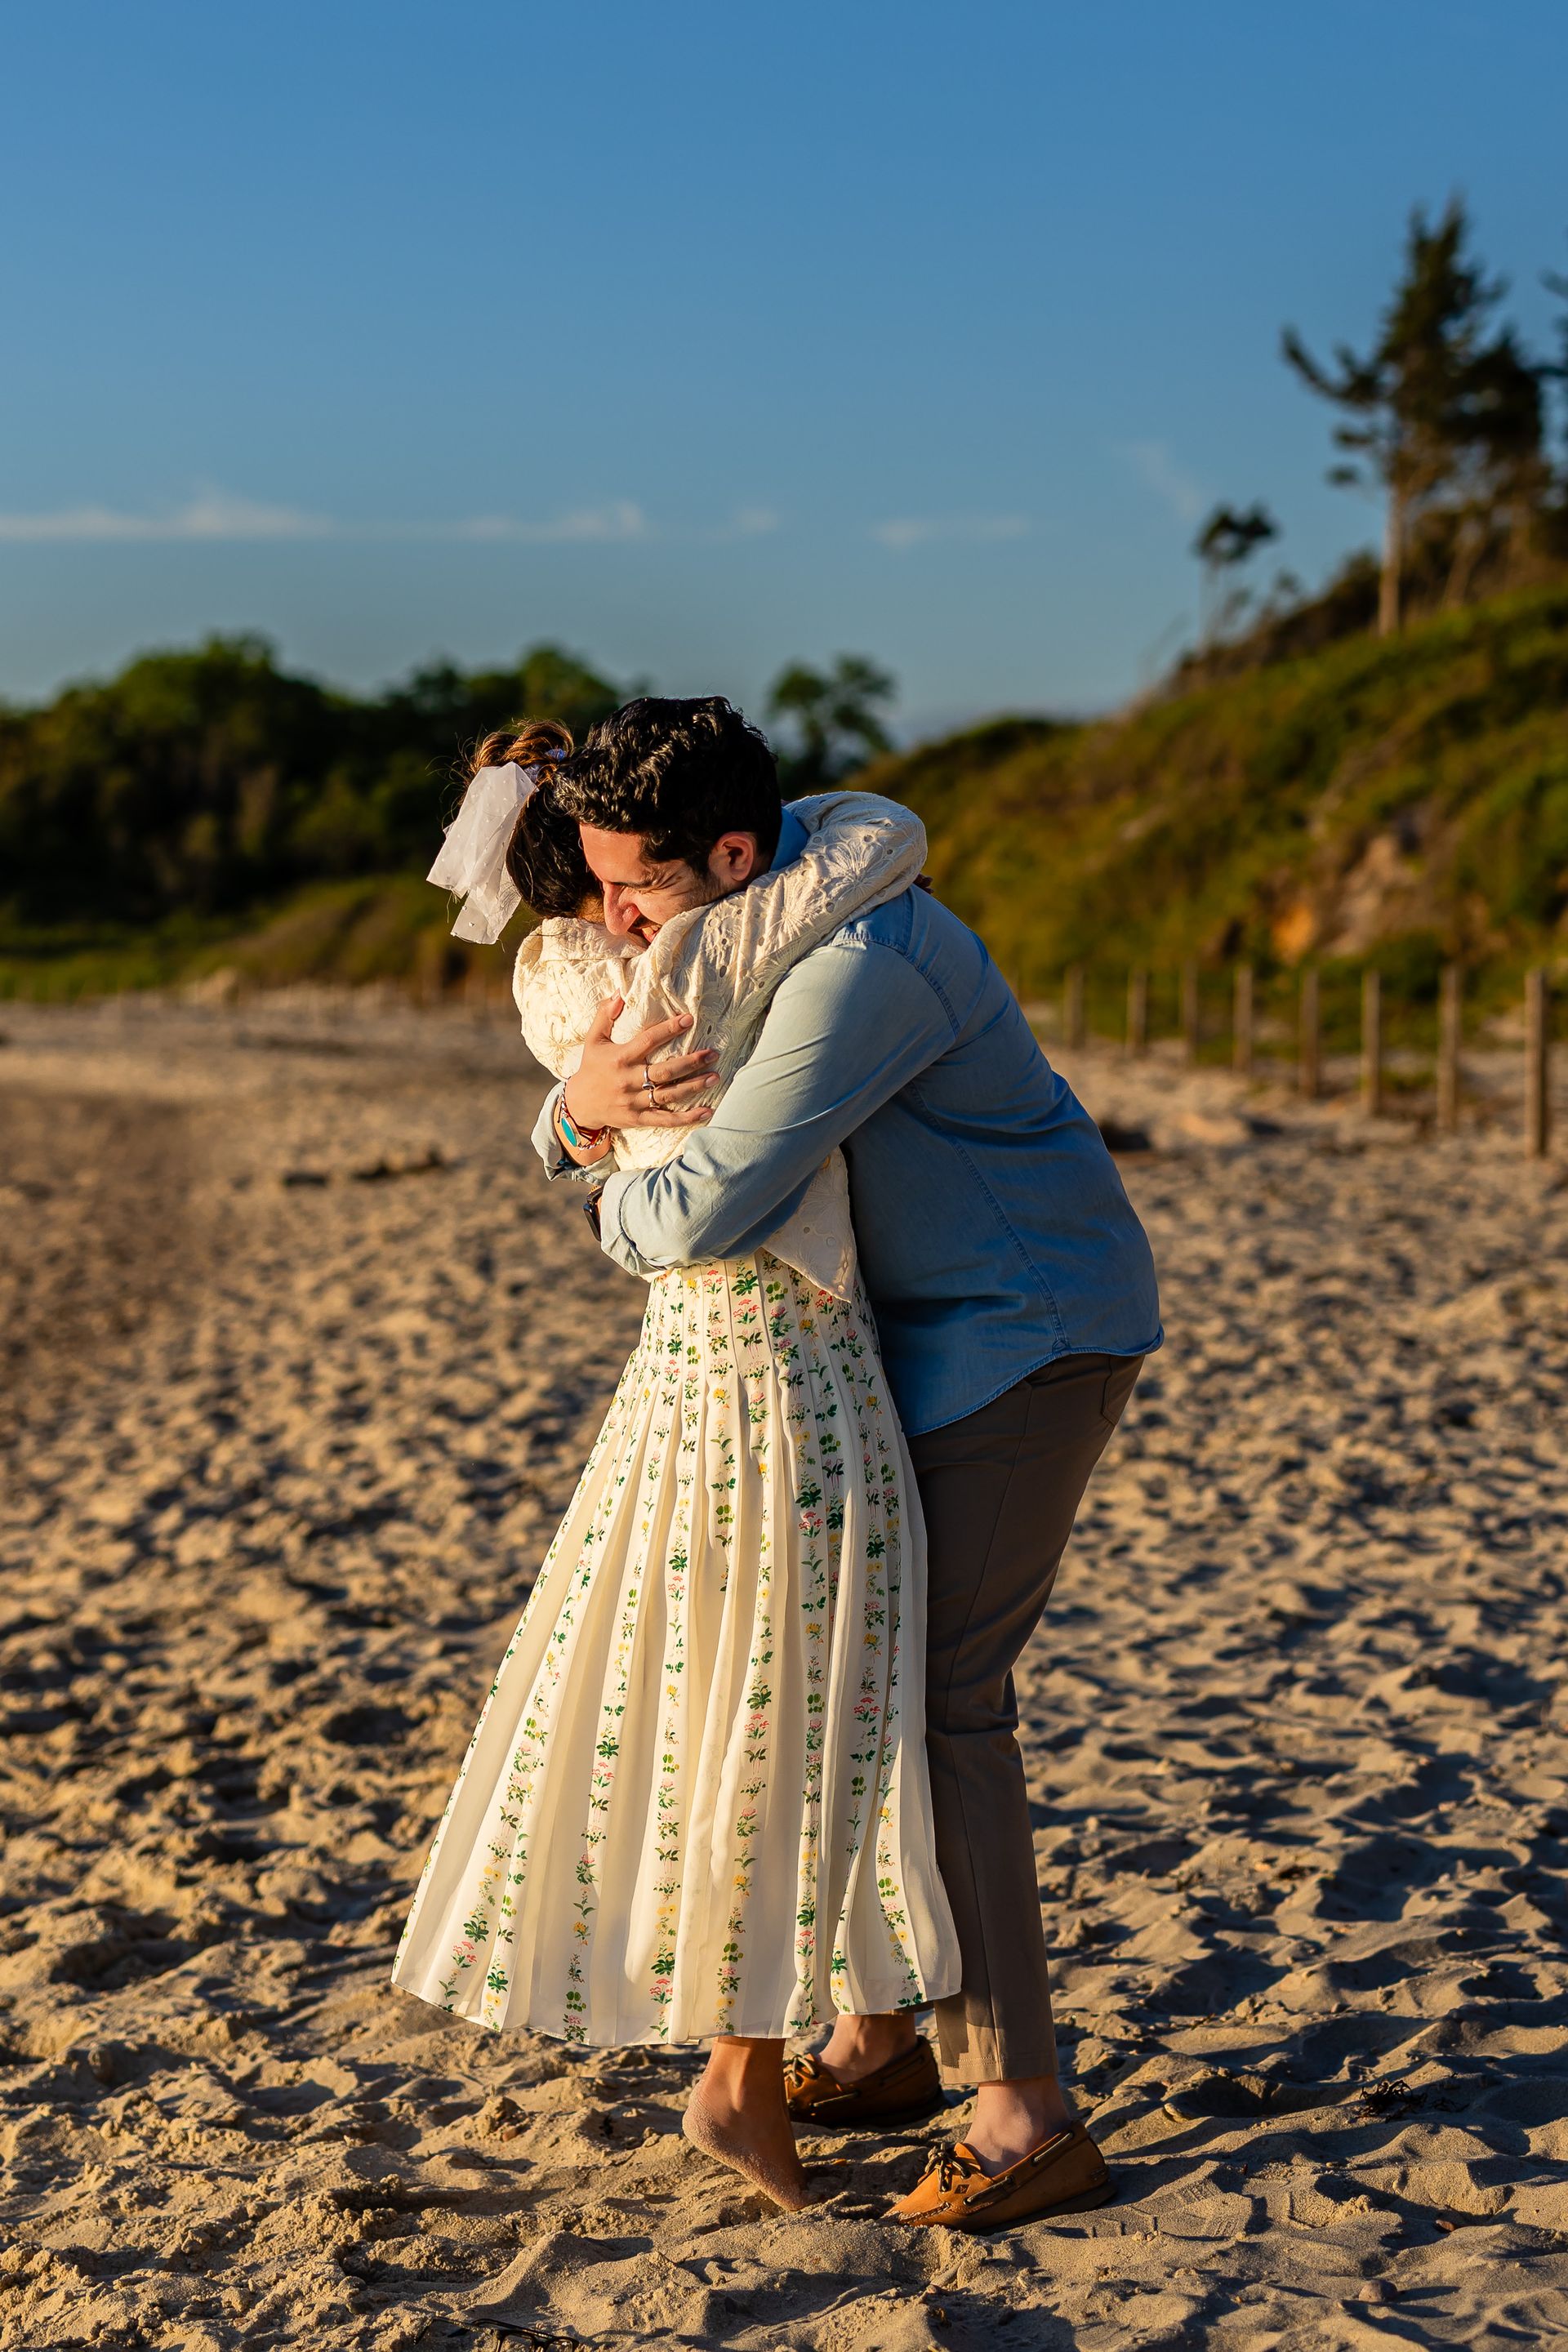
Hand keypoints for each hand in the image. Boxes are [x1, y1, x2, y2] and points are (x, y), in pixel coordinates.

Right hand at [565, 997, 717, 1132]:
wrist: (579, 1104)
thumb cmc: (591, 1067)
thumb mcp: (594, 1039)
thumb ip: (605, 1015)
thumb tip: (620, 992)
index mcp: (620, 1058)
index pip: (648, 1040)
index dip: (669, 1029)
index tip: (689, 1020)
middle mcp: (628, 1080)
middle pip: (665, 1071)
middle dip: (691, 1062)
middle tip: (712, 1054)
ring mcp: (634, 1101)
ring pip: (669, 1095)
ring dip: (695, 1086)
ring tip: (715, 1076)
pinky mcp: (638, 1118)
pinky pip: (666, 1119)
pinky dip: (687, 1118)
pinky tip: (707, 1111)